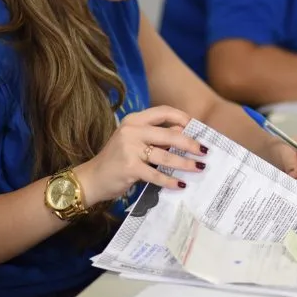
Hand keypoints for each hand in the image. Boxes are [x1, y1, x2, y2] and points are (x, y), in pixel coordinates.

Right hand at [74, 106, 206, 205]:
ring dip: (185, 163)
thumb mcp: (135, 141)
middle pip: (169, 134)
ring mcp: (129, 149)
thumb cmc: (117, 159)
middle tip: (204, 151)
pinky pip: (156, 174)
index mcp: (134, 120)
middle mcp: (131, 130)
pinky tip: (181, 184)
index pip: (163, 112)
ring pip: (166, 155)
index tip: (198, 127)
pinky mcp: (129, 167)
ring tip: (199, 168)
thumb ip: (157, 136)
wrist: (91, 178)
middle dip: (190, 143)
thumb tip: (185, 133)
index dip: (182, 118)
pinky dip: (170, 180)